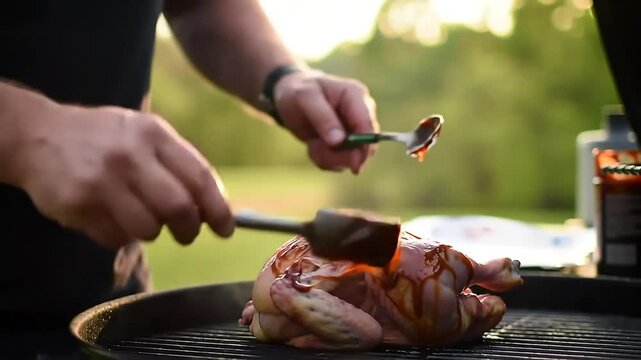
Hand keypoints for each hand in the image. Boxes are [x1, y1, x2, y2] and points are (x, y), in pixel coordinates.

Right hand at [14, 103, 233, 247]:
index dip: (218, 209)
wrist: (38, 135)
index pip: (199, 177)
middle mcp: (130, 155)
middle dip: (190, 229)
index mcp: (153, 133)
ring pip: (148, 229)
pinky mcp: (79, 205)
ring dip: (151, 232)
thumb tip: (214, 206)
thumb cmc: (105, 138)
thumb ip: (178, 164)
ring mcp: (102, 181)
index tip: (226, 228)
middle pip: (179, 209)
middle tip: (187, 234)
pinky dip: (121, 236)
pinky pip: (116, 238)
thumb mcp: (144, 133)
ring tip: (138, 215)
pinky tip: (109, 215)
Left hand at [273, 71, 378, 173]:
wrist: (289, 97)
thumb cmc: (298, 90)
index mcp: (356, 96)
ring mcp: (354, 130)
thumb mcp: (305, 97)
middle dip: (340, 155)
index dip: (364, 147)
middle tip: (316, 149)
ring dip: (329, 157)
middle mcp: (360, 114)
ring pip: (351, 158)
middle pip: (365, 146)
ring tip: (312, 143)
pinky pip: (340, 162)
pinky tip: (314, 145)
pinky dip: (324, 159)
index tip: (353, 165)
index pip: (369, 126)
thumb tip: (339, 141)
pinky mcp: (345, 143)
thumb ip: (323, 117)